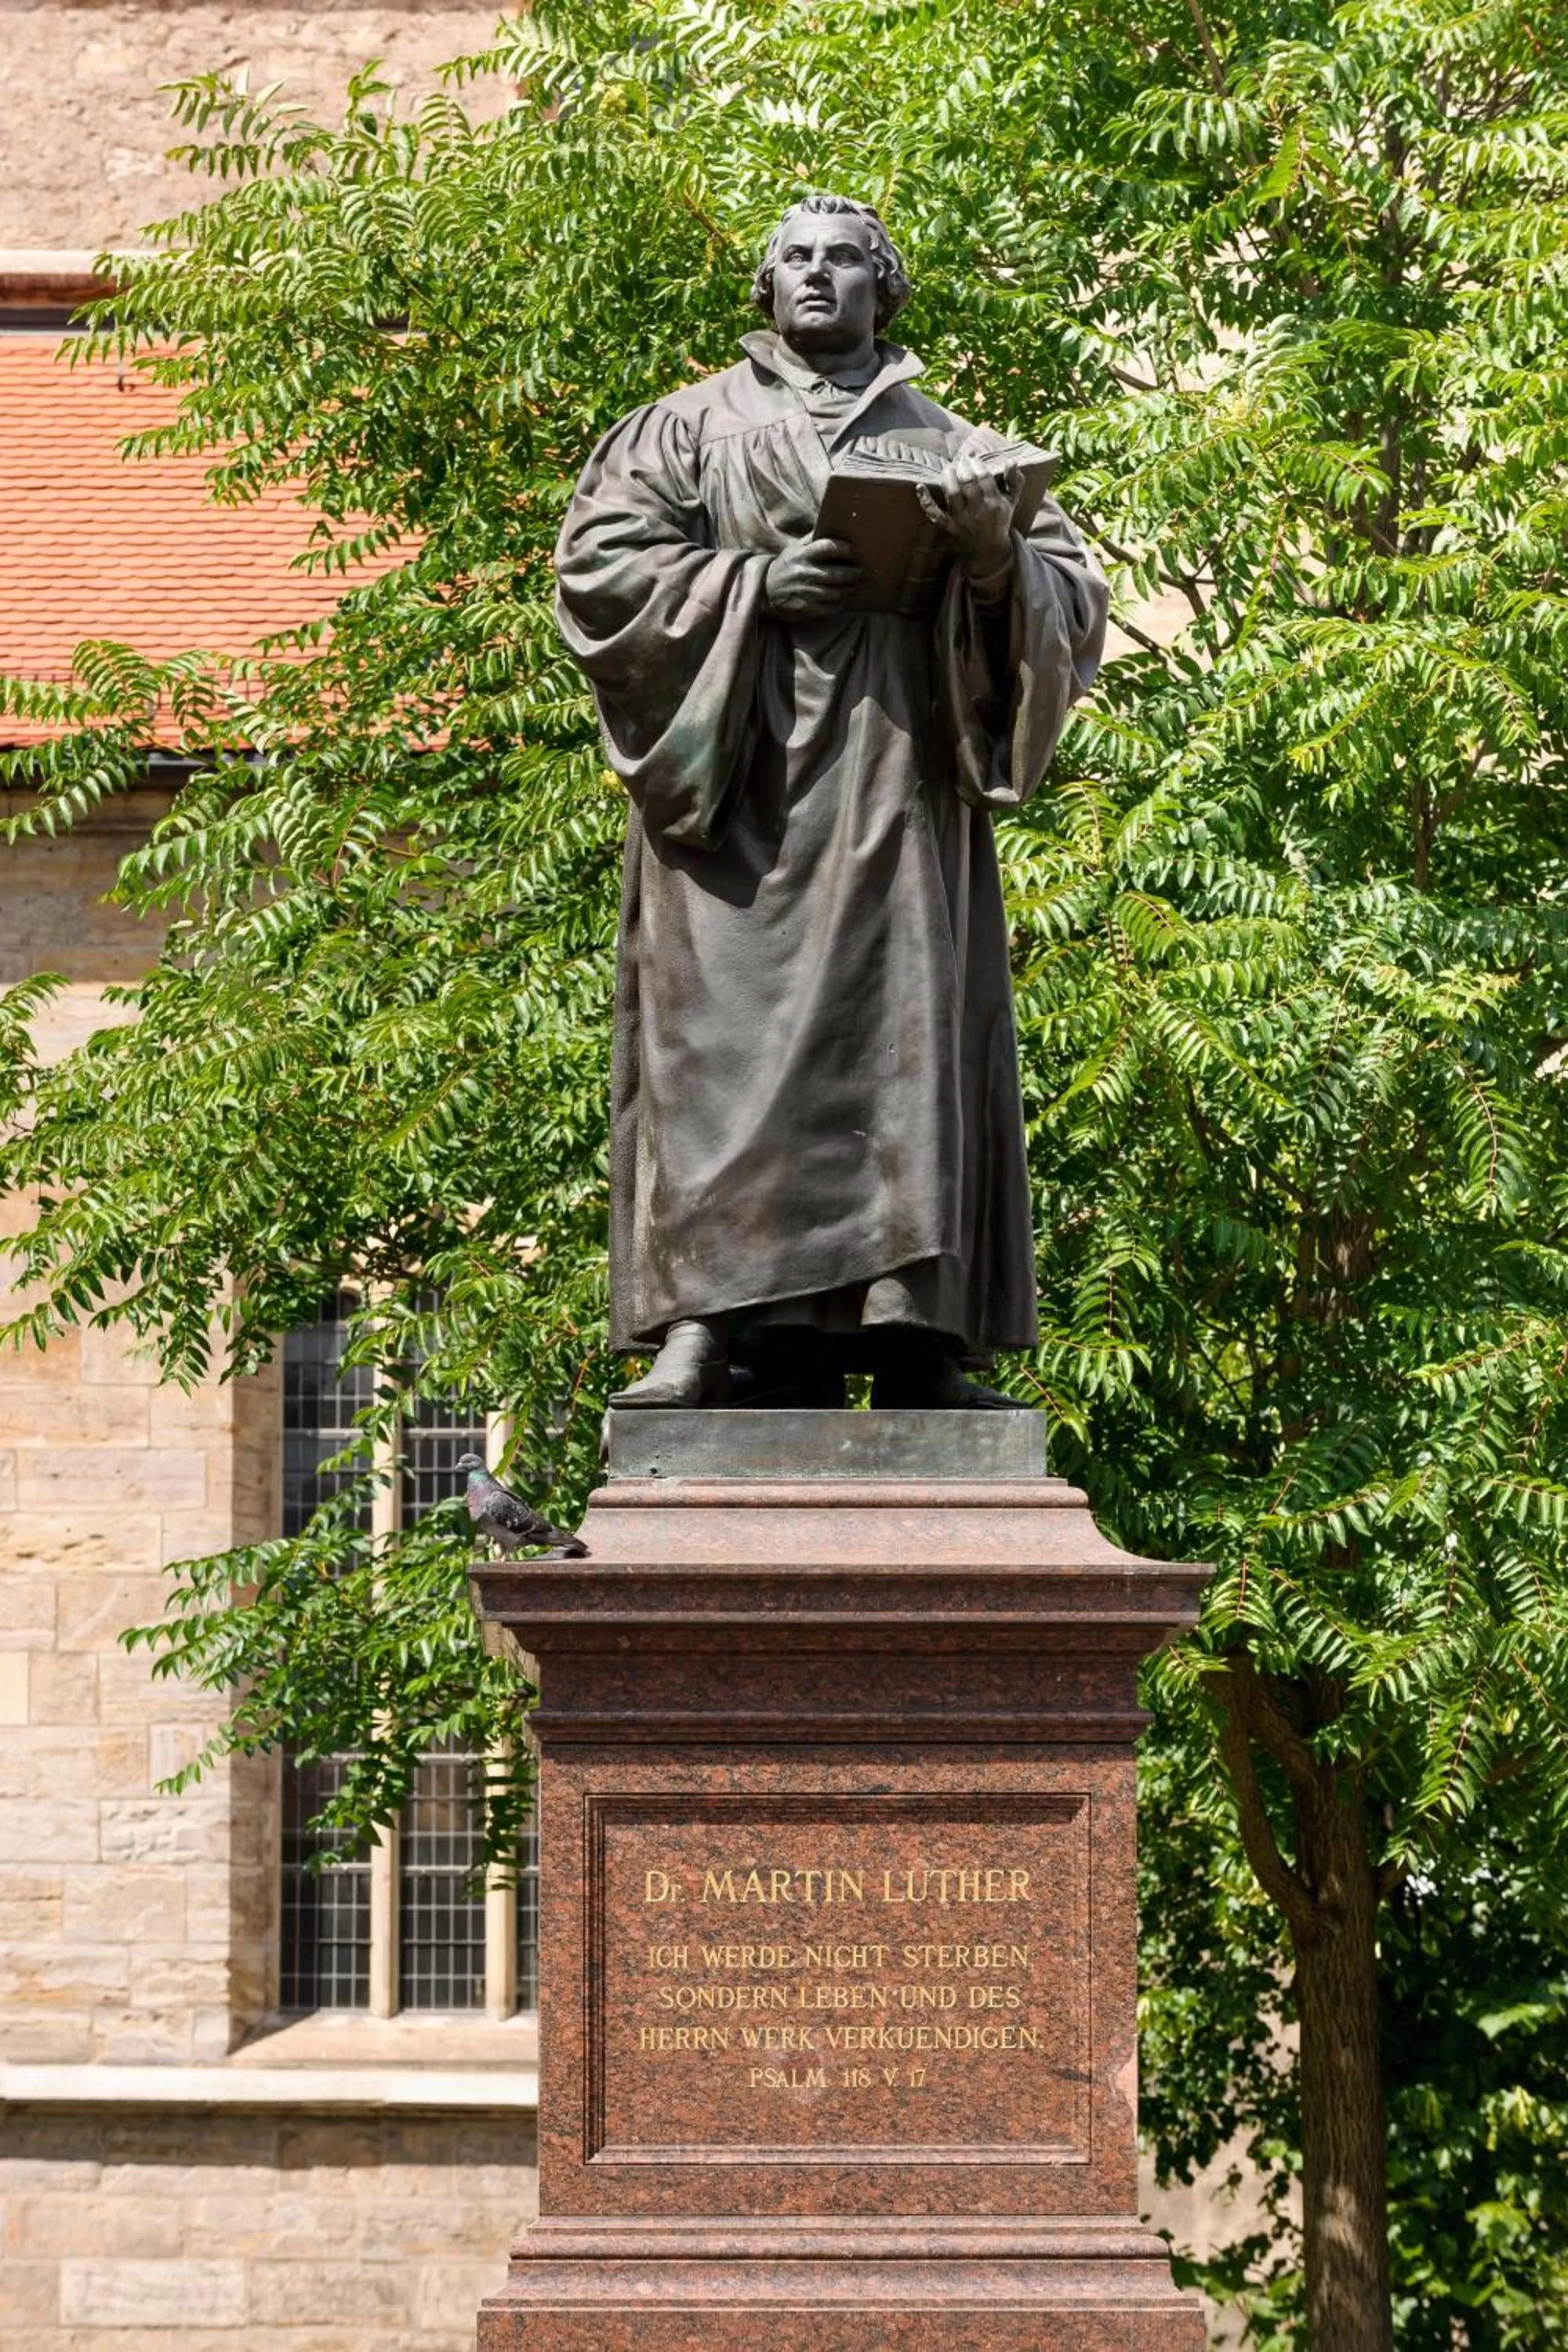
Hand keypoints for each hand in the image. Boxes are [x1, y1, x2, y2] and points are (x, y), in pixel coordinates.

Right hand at [764, 537, 861, 616]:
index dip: (845, 549)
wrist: (764, 591)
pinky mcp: (806, 608)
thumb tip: (828, 524)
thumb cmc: (785, 567)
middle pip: (839, 573)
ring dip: (850, 590)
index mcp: (802, 555)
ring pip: (838, 592)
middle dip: (854, 573)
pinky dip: (840, 604)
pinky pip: (831, 608)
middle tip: (861, 572)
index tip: (854, 551)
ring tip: (855, 586)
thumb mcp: (793, 550)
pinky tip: (842, 600)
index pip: (829, 547)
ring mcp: (806, 592)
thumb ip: (811, 540)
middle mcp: (805, 573)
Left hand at [916, 443, 1014, 579]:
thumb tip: (1011, 461)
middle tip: (959, 461)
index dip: (975, 462)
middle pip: (967, 481)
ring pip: (952, 493)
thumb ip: (1015, 480)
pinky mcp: (948, 529)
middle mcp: (979, 512)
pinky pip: (934, 514)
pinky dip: (925, 501)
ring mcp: (962, 521)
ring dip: (948, 476)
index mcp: (995, 503)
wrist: (988, 553)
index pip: (983, 476)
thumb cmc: (998, 521)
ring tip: (948, 469)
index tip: (971, 457)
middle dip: (962, 466)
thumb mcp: (1011, 502)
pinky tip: (920, 487)